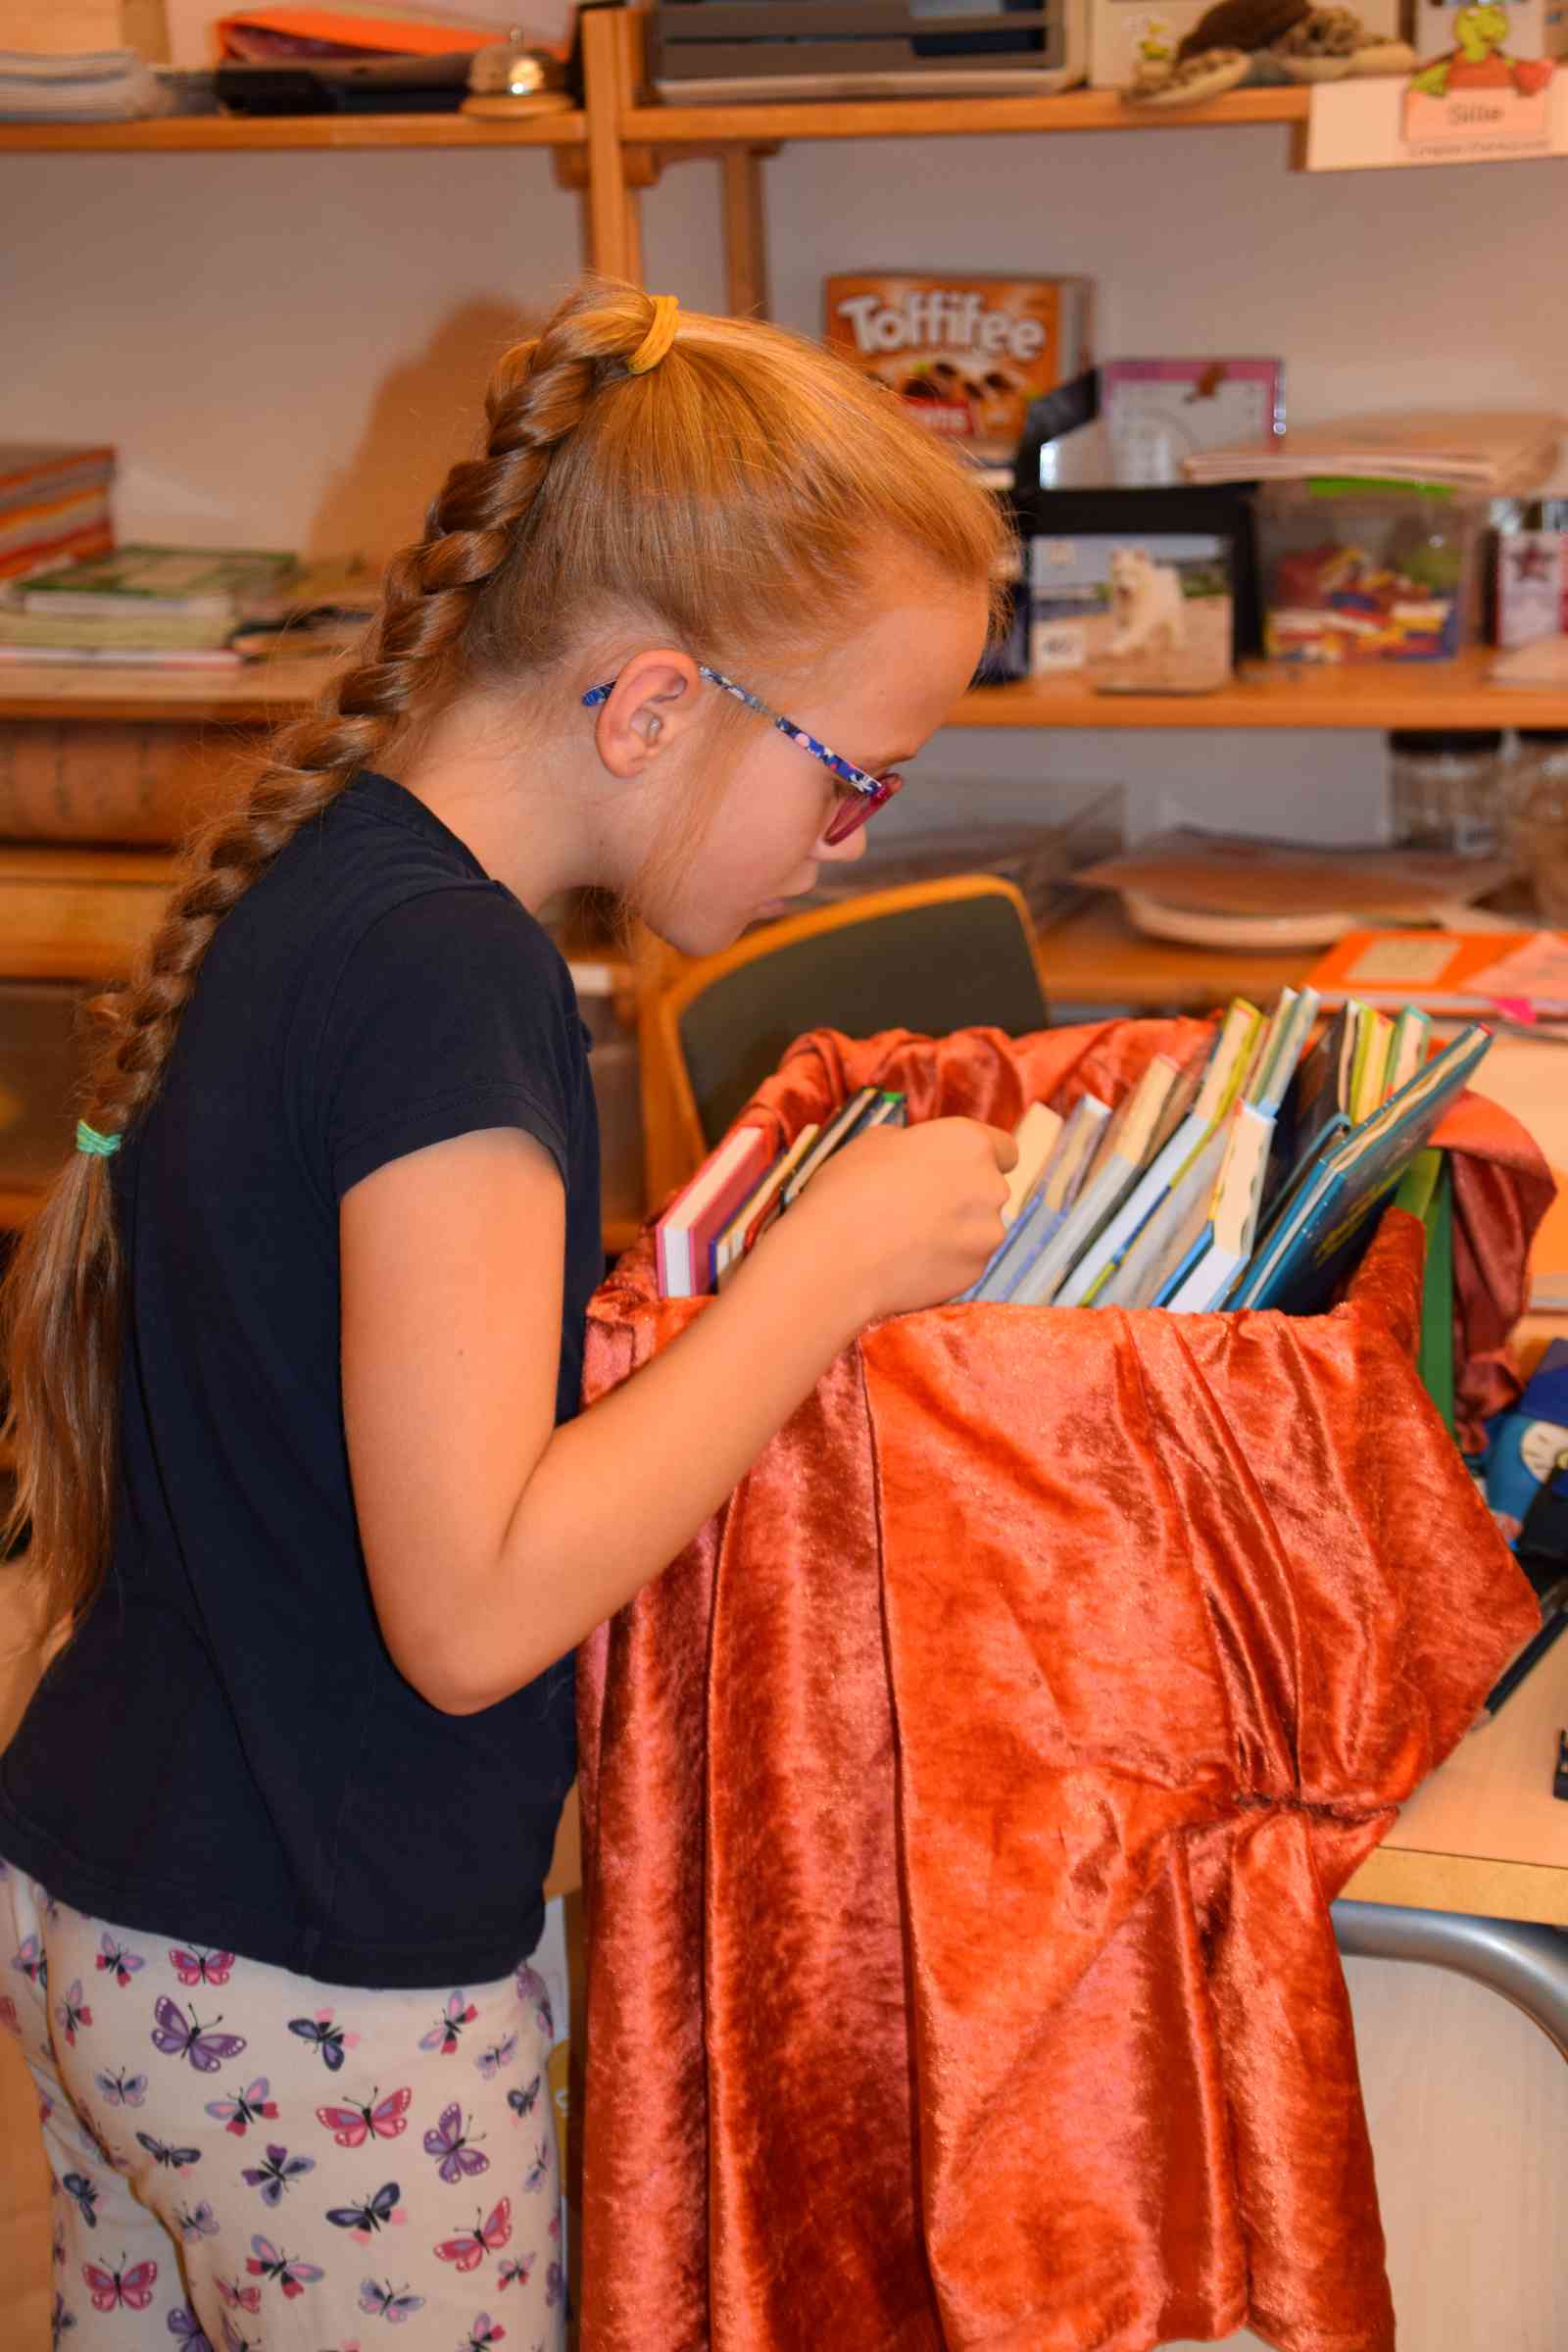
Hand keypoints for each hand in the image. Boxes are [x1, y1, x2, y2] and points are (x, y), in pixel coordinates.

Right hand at [783, 1116, 1018, 1324]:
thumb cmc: (848, 1190)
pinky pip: (965, 1261)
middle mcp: (991, 1186)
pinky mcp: (975, 1272)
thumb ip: (912, 1143)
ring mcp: (987, 1234)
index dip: (981, 1159)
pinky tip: (906, 1261)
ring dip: (954, 1230)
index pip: (1005, 1149)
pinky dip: (944, 1261)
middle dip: (963, 1196)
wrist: (835, 1258)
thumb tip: (917, 1152)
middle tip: (917, 1204)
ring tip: (906, 1237)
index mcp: (969, 1143)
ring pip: (978, 1228)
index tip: (957, 1169)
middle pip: (989, 1190)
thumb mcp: (874, 1142)